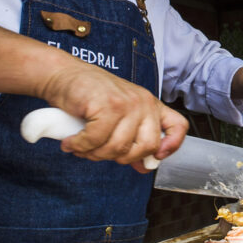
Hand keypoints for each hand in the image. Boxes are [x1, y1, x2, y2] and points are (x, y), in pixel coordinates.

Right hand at [39, 63, 188, 172]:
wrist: (64, 75)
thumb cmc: (90, 97)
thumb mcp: (118, 116)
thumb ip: (132, 139)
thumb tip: (144, 167)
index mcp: (151, 106)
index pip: (178, 126)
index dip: (172, 145)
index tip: (156, 158)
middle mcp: (144, 103)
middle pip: (147, 147)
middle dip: (120, 158)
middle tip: (100, 152)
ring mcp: (127, 103)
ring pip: (118, 147)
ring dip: (94, 153)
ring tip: (82, 146)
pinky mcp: (107, 105)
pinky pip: (96, 140)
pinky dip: (80, 146)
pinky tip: (72, 142)